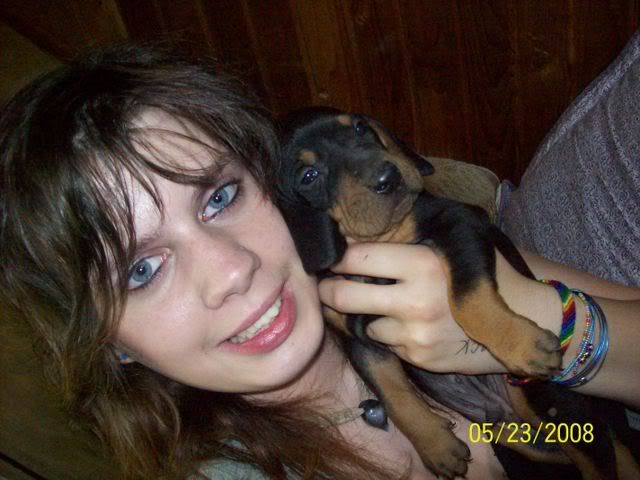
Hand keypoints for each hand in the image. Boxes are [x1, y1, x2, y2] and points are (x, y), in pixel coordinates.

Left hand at [317, 242, 506, 374]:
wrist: (523, 319)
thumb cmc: (484, 274)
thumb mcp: (451, 245)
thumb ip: (409, 240)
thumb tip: (357, 234)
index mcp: (422, 264)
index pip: (356, 258)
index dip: (336, 257)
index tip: (329, 257)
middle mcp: (415, 302)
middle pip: (343, 296)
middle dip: (328, 290)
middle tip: (325, 286)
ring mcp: (415, 336)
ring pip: (361, 324)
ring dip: (362, 315)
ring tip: (373, 305)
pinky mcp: (419, 359)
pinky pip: (385, 344)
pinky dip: (386, 334)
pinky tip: (402, 325)